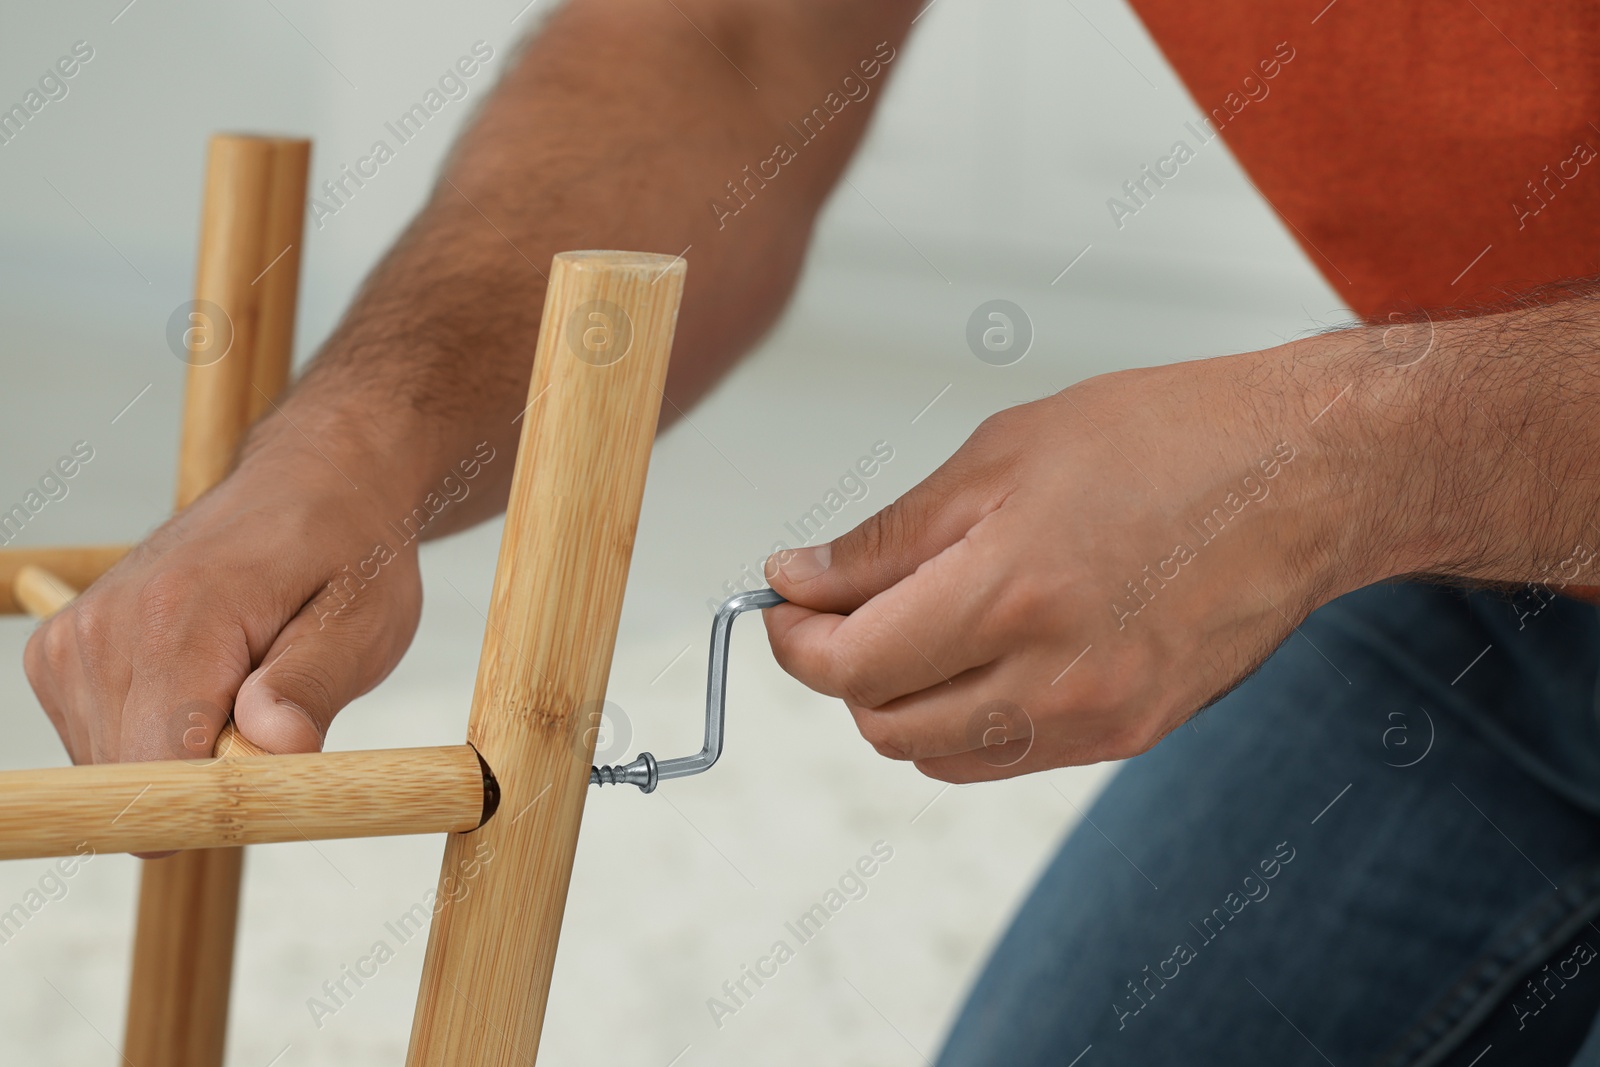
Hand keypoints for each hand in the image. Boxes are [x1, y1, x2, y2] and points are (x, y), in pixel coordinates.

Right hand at [24, 445, 423, 763]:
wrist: (313, 483)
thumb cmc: (347, 550)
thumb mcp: (362, 621)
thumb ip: (311, 689)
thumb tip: (275, 748)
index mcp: (175, 620)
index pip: (157, 774)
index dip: (218, 801)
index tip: (269, 777)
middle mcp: (103, 631)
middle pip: (133, 782)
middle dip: (207, 775)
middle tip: (272, 709)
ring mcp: (71, 642)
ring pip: (114, 772)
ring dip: (187, 752)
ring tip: (244, 681)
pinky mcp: (62, 655)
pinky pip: (103, 743)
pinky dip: (160, 732)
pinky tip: (208, 680)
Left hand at [763, 343, 1381, 781]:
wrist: (1305, 477)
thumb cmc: (1167, 440)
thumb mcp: (1002, 455)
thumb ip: (889, 536)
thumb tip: (803, 579)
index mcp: (1011, 593)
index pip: (850, 667)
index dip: (795, 640)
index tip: (784, 604)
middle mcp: (1054, 678)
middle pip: (883, 727)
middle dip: (840, 672)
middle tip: (839, 609)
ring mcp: (1098, 719)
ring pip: (939, 754)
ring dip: (900, 701)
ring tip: (918, 623)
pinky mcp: (1131, 736)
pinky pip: (1008, 755)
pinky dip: (967, 717)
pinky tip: (984, 649)